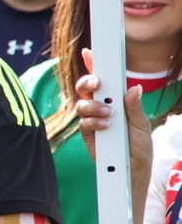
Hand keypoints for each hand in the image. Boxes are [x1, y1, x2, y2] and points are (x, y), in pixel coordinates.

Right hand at [75, 48, 149, 167]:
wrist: (132, 171)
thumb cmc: (139, 147)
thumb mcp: (142, 125)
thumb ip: (135, 107)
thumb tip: (133, 88)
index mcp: (116, 101)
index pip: (104, 80)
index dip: (94, 65)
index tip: (89, 52)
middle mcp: (101, 107)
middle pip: (86, 88)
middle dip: (88, 82)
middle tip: (97, 83)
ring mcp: (92, 120)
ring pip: (82, 104)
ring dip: (93, 106)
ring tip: (108, 115)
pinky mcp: (86, 134)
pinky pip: (83, 122)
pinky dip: (93, 122)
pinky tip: (105, 126)